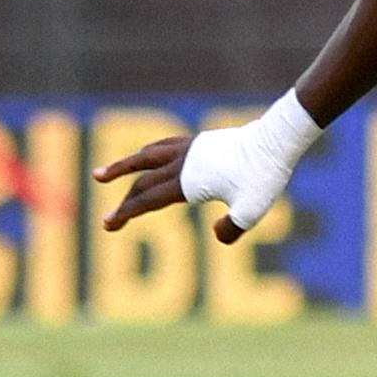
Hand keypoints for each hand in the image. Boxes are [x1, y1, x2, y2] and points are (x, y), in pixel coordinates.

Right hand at [94, 102, 312, 244]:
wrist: (275, 140)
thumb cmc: (264, 176)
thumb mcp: (253, 210)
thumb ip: (232, 229)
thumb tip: (217, 236)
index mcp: (189, 181)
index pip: (148, 199)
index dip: (126, 213)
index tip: (108, 225)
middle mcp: (183, 162)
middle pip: (142, 183)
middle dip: (123, 203)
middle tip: (106, 221)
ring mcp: (189, 148)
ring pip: (145, 156)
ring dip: (122, 166)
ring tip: (100, 174)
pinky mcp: (199, 141)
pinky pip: (162, 145)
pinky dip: (146, 153)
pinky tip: (143, 157)